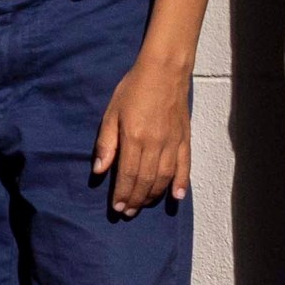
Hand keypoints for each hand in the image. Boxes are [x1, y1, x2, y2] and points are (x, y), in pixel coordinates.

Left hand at [95, 52, 193, 214]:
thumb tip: (99, 171)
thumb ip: (106, 143)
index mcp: (134, 138)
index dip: (122, 194)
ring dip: (153, 196)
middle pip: (146, 181)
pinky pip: (184, 166)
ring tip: (143, 206)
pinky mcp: (185, 140)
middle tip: (127, 213)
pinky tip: (176, 198)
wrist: (164, 71)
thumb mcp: (111, 112)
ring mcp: (172, 143)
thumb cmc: (133, 89)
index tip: (116, 208)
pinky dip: (181, 184)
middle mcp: (155, 144)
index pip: (128, 174)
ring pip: (164, 178)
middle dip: (135, 200)